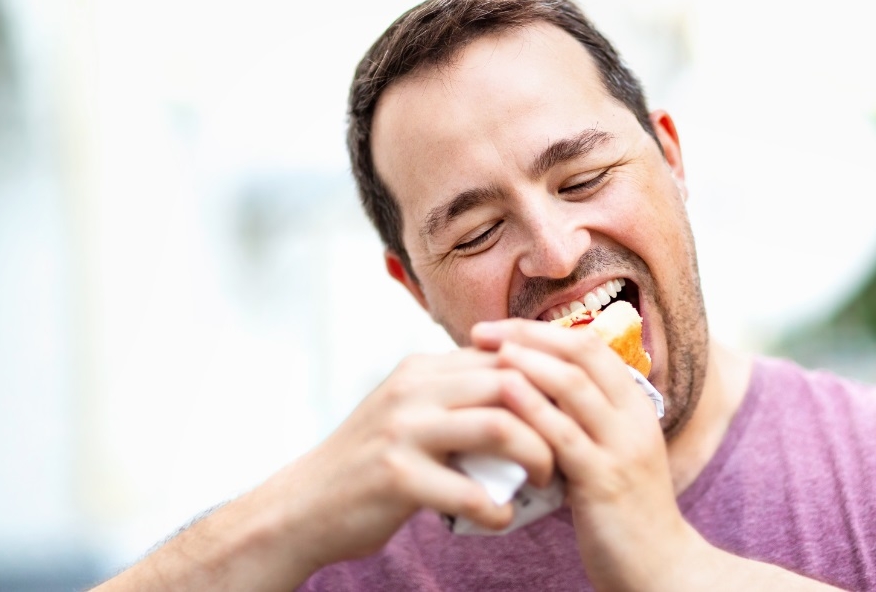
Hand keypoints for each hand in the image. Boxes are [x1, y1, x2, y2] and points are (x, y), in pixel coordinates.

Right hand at [278, 348, 555, 566]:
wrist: (303, 507)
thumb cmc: (370, 464)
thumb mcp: (409, 412)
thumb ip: (456, 397)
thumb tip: (524, 392)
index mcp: (422, 370)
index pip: (504, 357)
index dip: (547, 382)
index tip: (572, 410)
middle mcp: (413, 389)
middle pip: (511, 381)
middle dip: (553, 415)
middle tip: (570, 446)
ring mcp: (403, 431)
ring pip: (499, 426)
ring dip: (537, 456)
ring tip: (545, 480)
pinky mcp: (397, 477)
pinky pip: (470, 491)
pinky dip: (498, 509)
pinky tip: (502, 519)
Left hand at [472, 320, 695, 590]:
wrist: (659, 568)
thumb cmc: (622, 511)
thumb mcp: (608, 452)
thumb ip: (580, 420)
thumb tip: (529, 389)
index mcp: (635, 406)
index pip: (591, 346)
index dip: (542, 330)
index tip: (500, 328)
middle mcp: (633, 418)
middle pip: (581, 354)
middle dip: (528, 335)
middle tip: (482, 331)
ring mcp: (621, 447)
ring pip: (573, 386)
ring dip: (528, 361)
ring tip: (489, 350)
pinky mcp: (605, 480)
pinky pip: (564, 435)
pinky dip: (532, 408)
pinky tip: (503, 393)